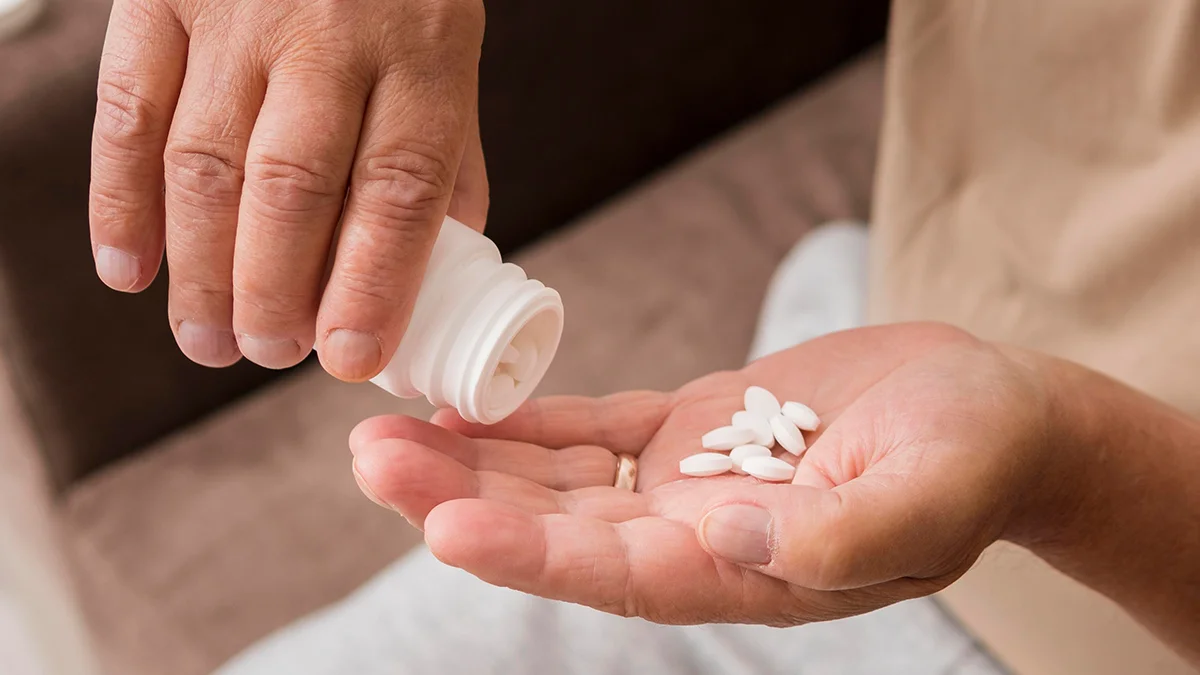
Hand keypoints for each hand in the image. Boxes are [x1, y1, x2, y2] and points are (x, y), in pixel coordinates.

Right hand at [89, 0, 487, 379]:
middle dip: (272, 291)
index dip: (371, 284)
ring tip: (207, 339)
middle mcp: (328, 35)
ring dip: (200, 268)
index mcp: (422, 56)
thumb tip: (433, 276)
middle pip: (290, 188)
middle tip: (265, 352)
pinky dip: (119, 201)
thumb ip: (443, 162)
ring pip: (205, 164)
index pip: (398, 189)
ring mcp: (237, 14)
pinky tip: (130, 270)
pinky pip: (127, 111)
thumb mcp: (448, 60)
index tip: (349, 358)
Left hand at [349, 323, 1063, 624]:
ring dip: (472, 458)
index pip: (620, 575)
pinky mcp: (687, 426)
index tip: (449, 526)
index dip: (533, 555)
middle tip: (374, 463)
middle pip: (559, 529)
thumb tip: (723, 530)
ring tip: (384, 432)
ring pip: (556, 479)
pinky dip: (526, 418)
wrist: (990, 409)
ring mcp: (684, 480)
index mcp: (748, 570)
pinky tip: (462, 404)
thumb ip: (831, 534)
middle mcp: (697, 535)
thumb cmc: (974, 458)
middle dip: (463, 499)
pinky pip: (591, 427)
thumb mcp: (926, 498)